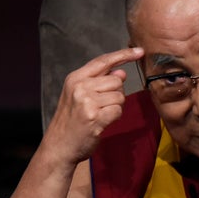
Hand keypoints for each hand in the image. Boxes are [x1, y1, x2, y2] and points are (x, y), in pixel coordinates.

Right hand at [44, 47, 143, 164]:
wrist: (59, 146)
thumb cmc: (71, 121)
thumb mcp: (79, 96)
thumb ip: (99, 82)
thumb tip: (121, 72)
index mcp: (75, 78)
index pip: (103, 61)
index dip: (123, 55)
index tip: (139, 51)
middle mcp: (80, 87)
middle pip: (116, 80)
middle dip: (115, 93)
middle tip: (100, 106)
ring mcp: (87, 102)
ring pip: (119, 96)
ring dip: (114, 107)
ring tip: (99, 115)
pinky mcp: (95, 118)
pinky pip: (118, 111)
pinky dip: (114, 118)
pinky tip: (101, 123)